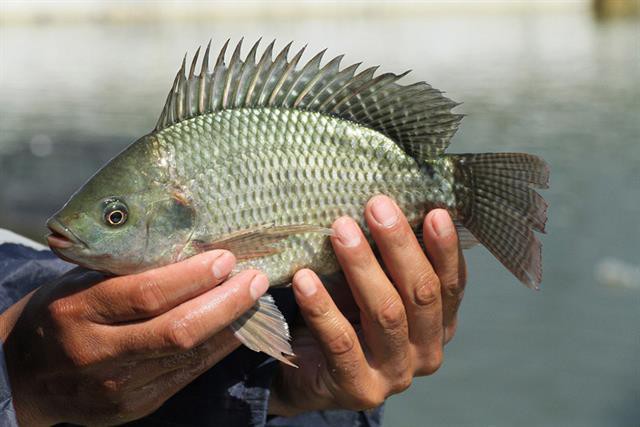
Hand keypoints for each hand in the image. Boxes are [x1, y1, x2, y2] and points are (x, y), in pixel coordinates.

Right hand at [0, 250, 268, 425]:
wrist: (26, 375)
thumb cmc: (62, 312)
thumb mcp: (81, 282)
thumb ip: (127, 269)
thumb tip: (192, 244)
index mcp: (78, 311)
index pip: (146, 294)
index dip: (193, 277)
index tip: (226, 259)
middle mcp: (96, 352)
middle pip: (177, 331)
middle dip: (225, 304)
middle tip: (255, 280)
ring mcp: (116, 386)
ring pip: (189, 356)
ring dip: (230, 327)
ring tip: (255, 300)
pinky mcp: (134, 406)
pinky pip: (187, 375)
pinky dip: (217, 350)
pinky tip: (236, 328)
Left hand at [269, 195, 465, 414]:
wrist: (310, 375)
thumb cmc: (346, 316)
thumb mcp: (371, 284)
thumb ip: (385, 259)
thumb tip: (382, 205)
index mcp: (439, 323)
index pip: (451, 283)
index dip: (444, 248)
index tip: (433, 211)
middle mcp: (427, 351)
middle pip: (421, 294)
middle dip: (399, 246)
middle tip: (376, 206)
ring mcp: (396, 374)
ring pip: (386, 313)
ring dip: (362, 267)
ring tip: (340, 230)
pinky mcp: (360, 388)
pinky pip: (341, 342)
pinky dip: (322, 306)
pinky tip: (304, 278)